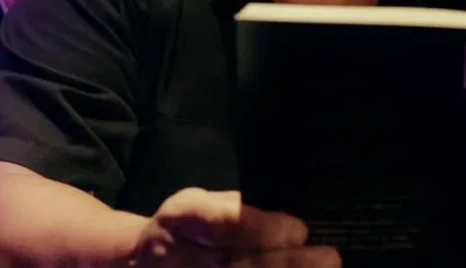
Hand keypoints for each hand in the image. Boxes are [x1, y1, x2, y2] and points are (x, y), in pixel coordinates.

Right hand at [131, 188, 340, 266]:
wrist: (136, 264)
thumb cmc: (185, 228)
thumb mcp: (199, 203)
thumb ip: (235, 210)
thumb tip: (290, 225)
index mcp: (181, 219)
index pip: (224, 225)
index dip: (263, 230)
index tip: (299, 231)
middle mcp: (179, 257)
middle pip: (237, 265)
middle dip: (287, 263)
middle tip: (329, 258)